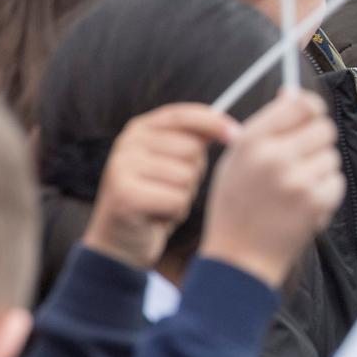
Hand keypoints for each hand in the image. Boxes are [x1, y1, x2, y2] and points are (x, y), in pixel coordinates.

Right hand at [82, 104, 238, 268]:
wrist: (119, 241)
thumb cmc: (156, 198)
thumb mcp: (173, 163)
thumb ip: (194, 141)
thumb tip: (231, 129)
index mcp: (140, 129)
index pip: (183, 115)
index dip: (214, 123)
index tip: (237, 135)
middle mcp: (127, 143)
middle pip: (192, 149)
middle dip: (193, 174)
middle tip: (170, 189)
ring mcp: (122, 167)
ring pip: (187, 177)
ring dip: (183, 196)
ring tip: (161, 203)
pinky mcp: (124, 195)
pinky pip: (177, 200)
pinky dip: (175, 213)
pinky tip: (156, 218)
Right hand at [199, 89, 343, 288]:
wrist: (239, 259)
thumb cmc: (236, 205)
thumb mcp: (236, 159)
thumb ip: (265, 125)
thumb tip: (293, 92)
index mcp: (251, 141)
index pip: (299, 104)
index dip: (310, 106)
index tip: (311, 114)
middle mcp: (275, 157)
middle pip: (324, 126)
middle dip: (318, 138)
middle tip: (303, 155)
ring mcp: (298, 181)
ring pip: (331, 155)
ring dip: (319, 167)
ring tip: (294, 187)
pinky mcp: (317, 202)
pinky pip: (336, 181)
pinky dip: (325, 190)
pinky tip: (302, 204)